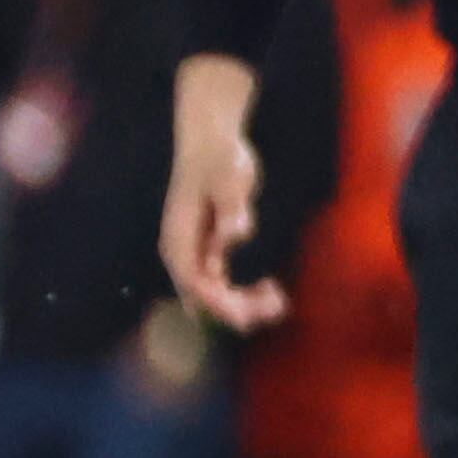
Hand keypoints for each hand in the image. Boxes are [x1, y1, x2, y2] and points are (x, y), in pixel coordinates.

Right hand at [160, 57, 287, 332]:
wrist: (212, 139)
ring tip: (279, 302)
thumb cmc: (217, 156)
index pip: (195, 283)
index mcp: (178, 239)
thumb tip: (236, 235)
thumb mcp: (228, 179)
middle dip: (237, 308)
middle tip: (276, 307)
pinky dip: (245, 290)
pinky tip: (272, 290)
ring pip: (215, 293)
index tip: (246, 318)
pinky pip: (224, 282)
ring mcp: (196, 252)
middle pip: (205, 295)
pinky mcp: (211, 249)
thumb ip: (232, 208)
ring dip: (244, 303)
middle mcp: (182, 252)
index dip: (219, 304)